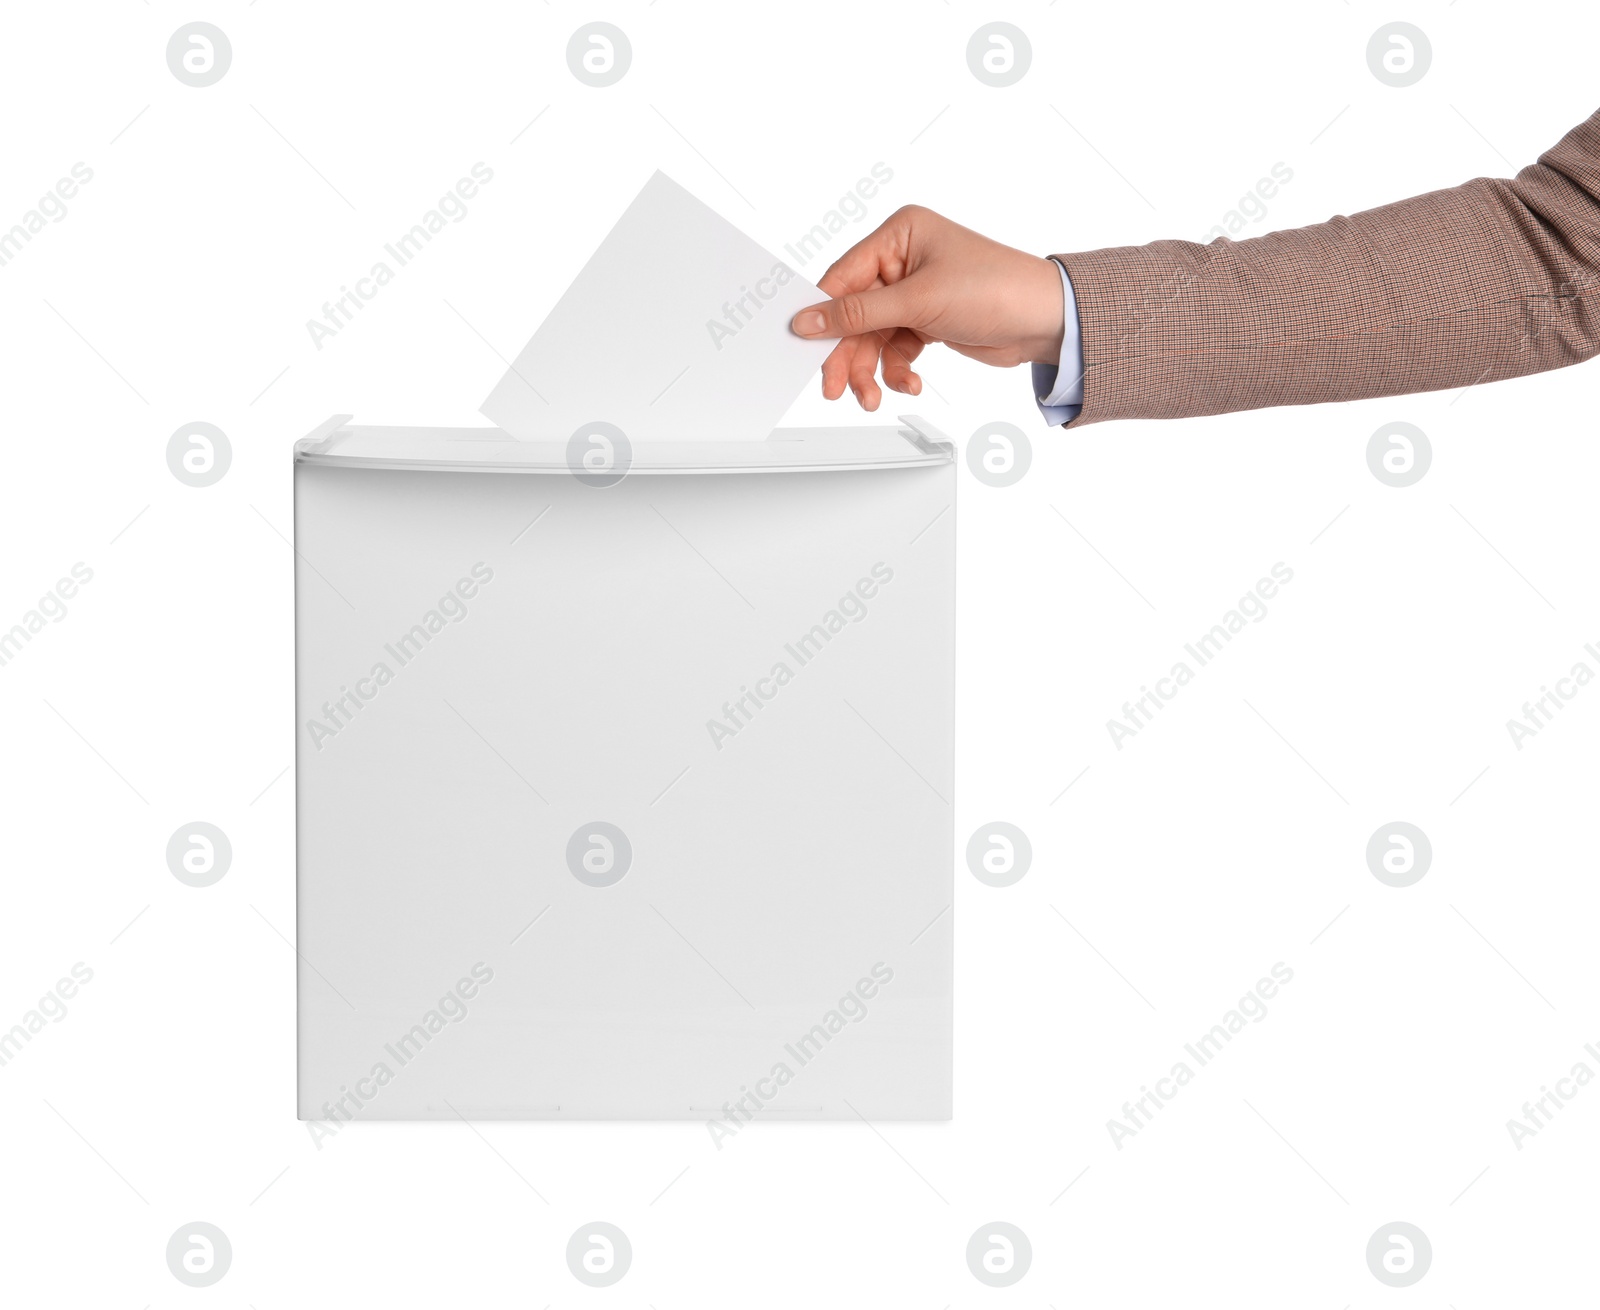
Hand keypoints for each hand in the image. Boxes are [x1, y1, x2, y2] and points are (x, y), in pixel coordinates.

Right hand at [789, 205, 1064, 409]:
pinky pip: (894, 350)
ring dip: (870, 370)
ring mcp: (914, 293)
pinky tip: (908, 383)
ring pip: (872, 338)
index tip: (803, 342)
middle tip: (835, 386)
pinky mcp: (925, 321)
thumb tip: (809, 319)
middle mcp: (903, 260)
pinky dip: (896, 371)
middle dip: (848, 353)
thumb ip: (859, 312)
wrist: (1045, 320)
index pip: (843, 276)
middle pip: (855, 313)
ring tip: (872, 396)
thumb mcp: (919, 301)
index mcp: (900, 234)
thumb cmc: (997, 288)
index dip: (823, 313)